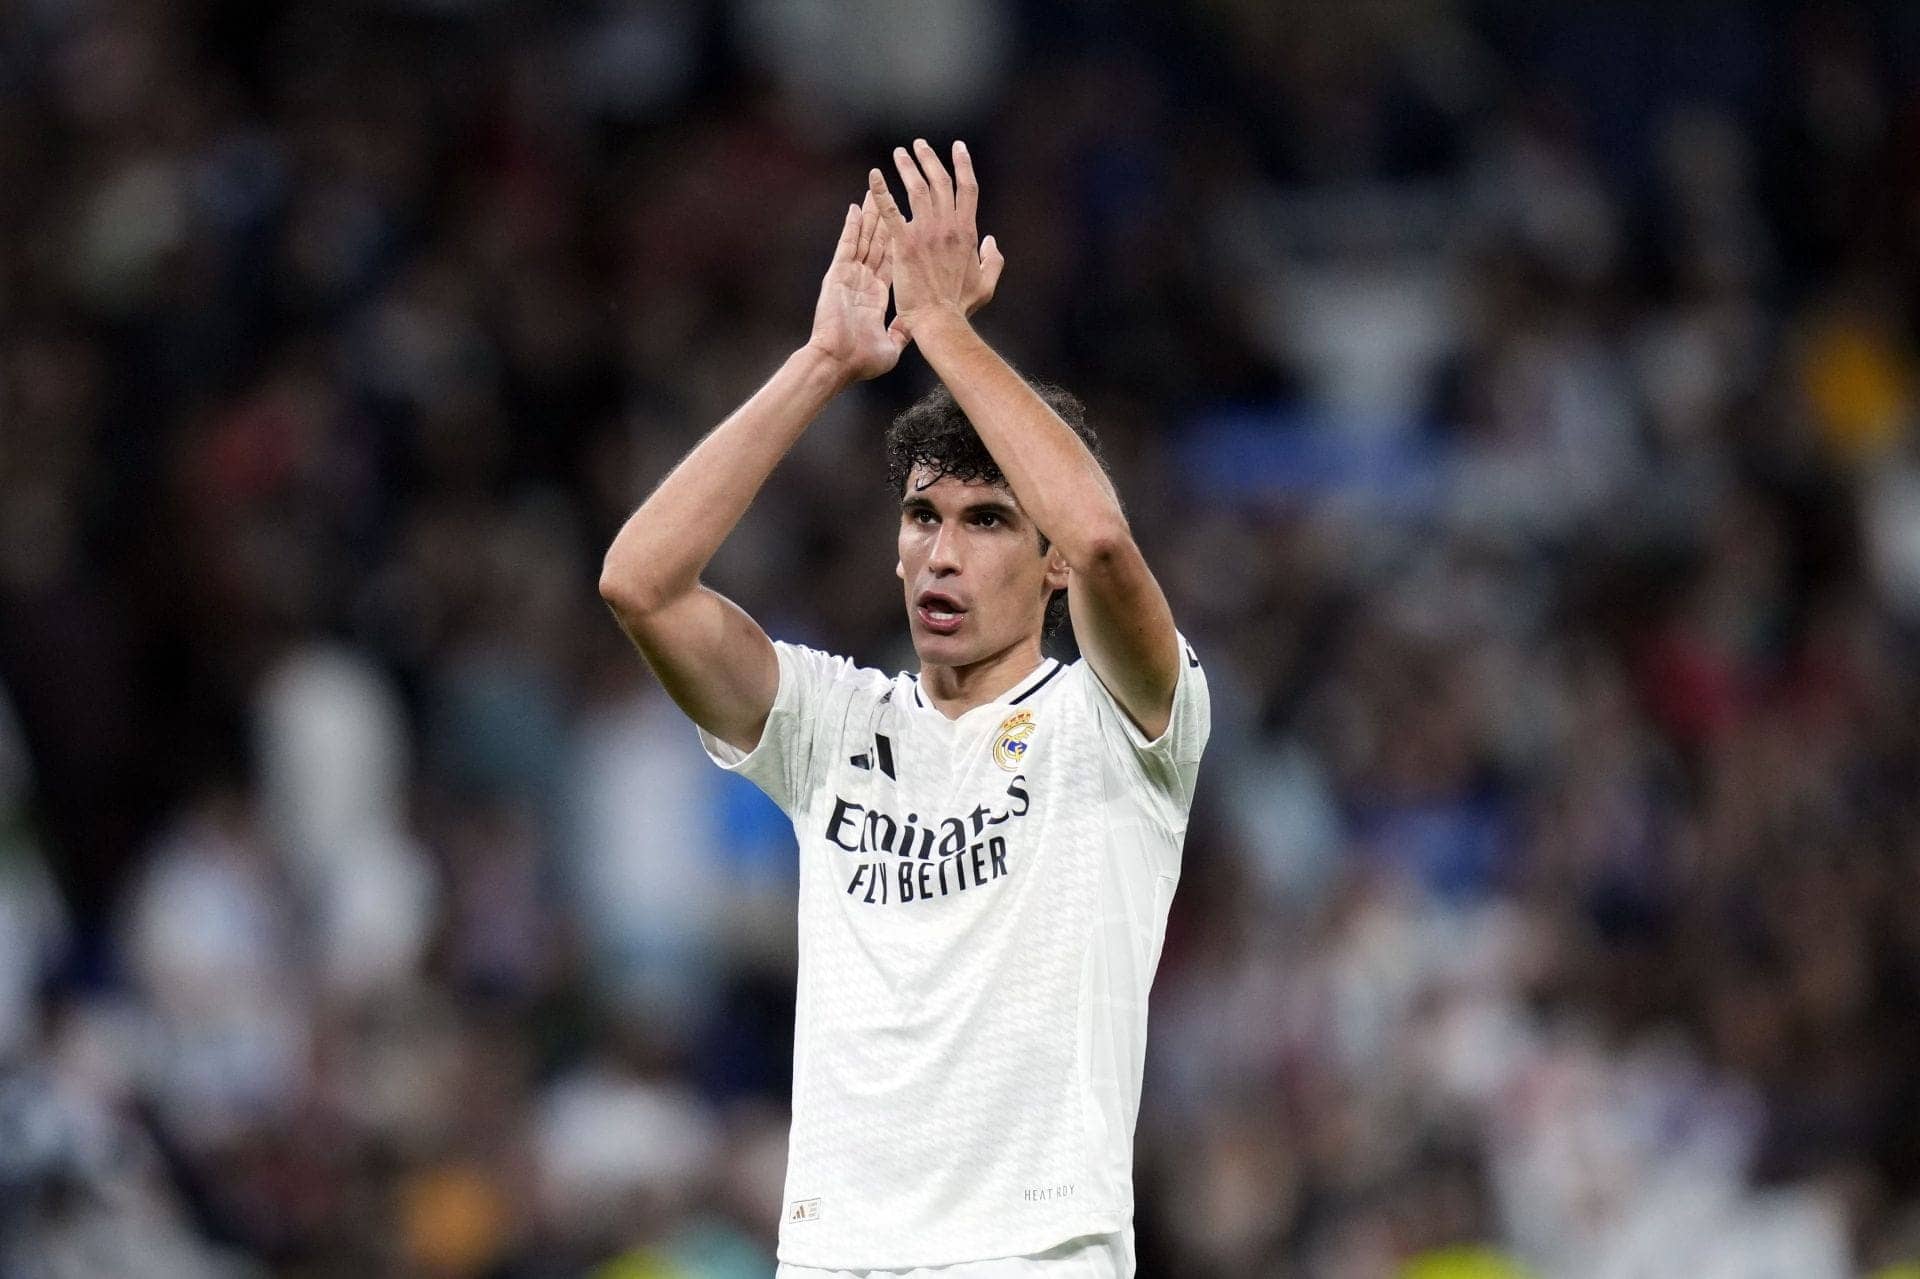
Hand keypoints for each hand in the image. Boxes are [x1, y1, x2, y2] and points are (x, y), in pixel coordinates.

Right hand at [807, 192, 906, 382]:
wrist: (837, 363)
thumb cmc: (860, 361)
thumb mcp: (891, 344)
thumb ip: (902, 331)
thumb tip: (915, 325)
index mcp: (876, 297)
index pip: (892, 262)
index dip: (900, 243)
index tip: (908, 225)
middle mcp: (863, 282)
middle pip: (878, 244)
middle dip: (885, 220)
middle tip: (892, 197)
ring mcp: (849, 276)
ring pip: (864, 239)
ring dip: (871, 215)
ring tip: (876, 192)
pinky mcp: (838, 274)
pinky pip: (847, 244)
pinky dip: (852, 225)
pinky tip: (856, 207)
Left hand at [868, 139, 1004, 339]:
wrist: (939, 321)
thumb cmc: (960, 306)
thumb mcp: (987, 283)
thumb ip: (993, 260)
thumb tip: (992, 241)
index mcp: (968, 232)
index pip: (967, 188)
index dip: (963, 164)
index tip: (957, 147)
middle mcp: (948, 227)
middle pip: (941, 181)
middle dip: (930, 159)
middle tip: (919, 145)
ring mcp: (926, 233)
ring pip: (918, 188)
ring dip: (908, 167)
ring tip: (899, 153)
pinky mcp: (904, 243)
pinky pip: (890, 210)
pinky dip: (880, 190)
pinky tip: (873, 175)